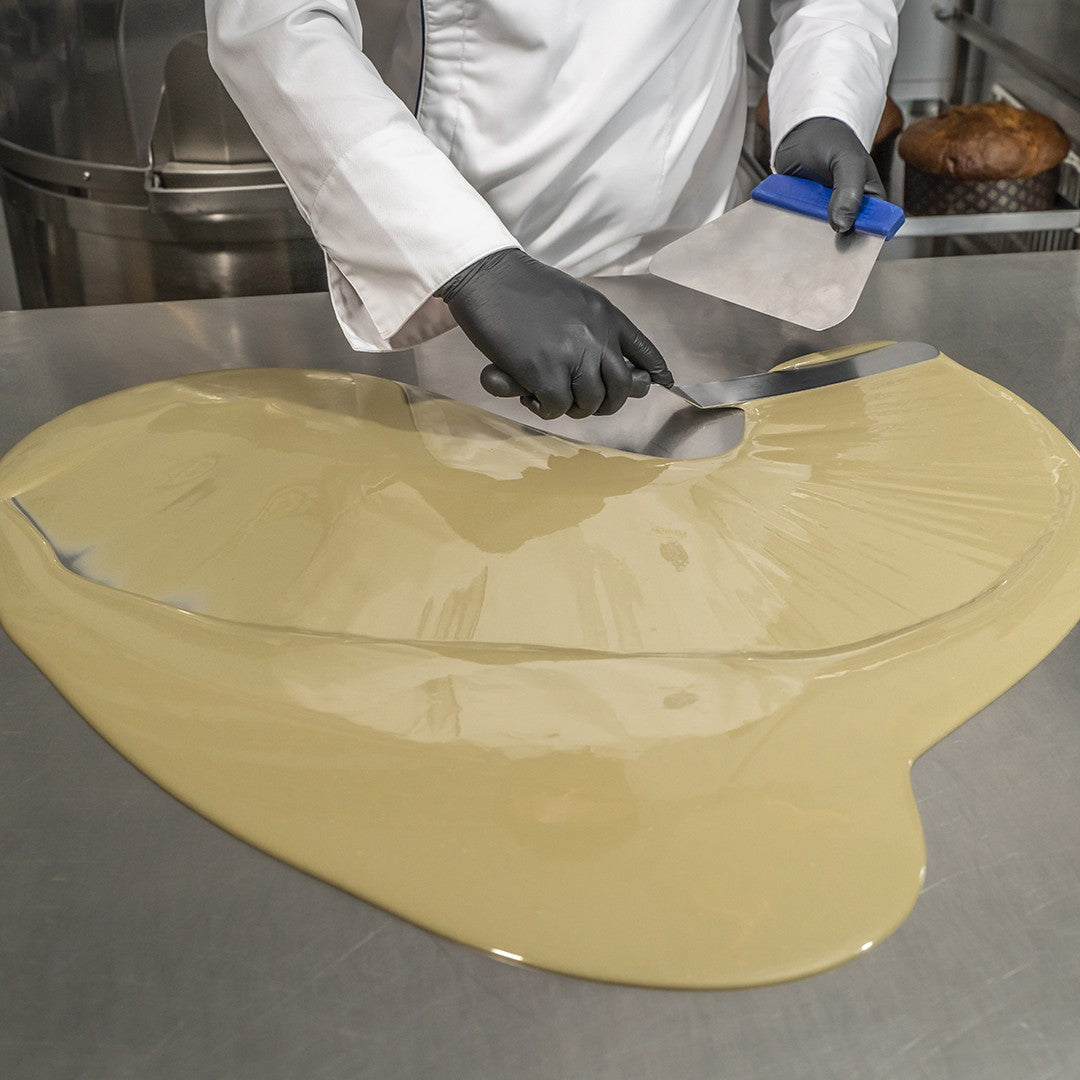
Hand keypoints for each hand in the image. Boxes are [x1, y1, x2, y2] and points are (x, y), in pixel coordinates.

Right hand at [438, 248, 672, 419]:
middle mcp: (596, 336)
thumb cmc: (523, 288)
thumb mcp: (574, 299)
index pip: (644, 352)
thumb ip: (594, 326)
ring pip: (590, 403)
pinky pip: (557, 408)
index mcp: (606, 316)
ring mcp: (571, 355)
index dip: (653, 374)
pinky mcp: (544, 372)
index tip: (661, 383)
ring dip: (572, 408)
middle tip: (585, 404)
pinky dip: (544, 409)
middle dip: (607, 403)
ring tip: (551, 396)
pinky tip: (529, 395)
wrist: (488, 275)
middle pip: (622, 388)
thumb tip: (609, 358)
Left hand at [773, 117, 884, 232]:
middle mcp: (849, 210)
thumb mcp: (847, 161)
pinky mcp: (805, 213)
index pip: (872, 229)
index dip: (861, 240)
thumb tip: (842, 224)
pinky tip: (791, 215)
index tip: (844, 238)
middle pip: (843, 237)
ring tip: (804, 216)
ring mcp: (826, 213)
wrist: (800, 132)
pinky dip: (795, 225)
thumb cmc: (831, 140)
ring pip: (820, 235)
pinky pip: (800, 227)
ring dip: (810, 232)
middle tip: (819, 227)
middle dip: (831, 237)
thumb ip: (849, 191)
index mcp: (871, 199)